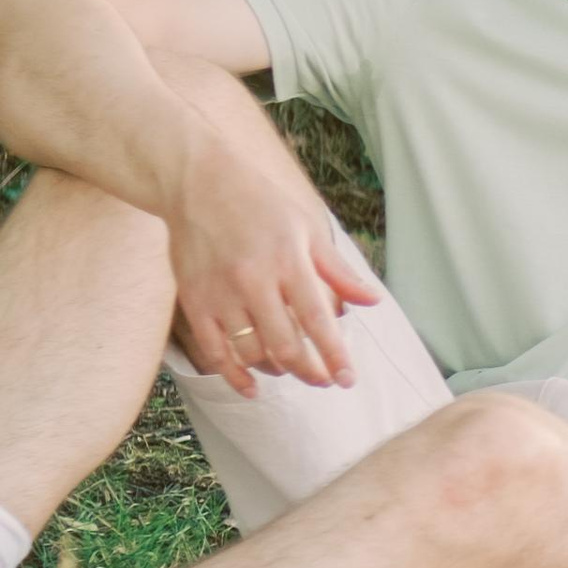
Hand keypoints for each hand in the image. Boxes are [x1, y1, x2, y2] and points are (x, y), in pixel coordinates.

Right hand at [167, 136, 376, 395]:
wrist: (199, 181)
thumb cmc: (261, 203)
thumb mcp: (307, 228)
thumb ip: (338, 271)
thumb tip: (372, 302)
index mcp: (288, 262)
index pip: (317, 320)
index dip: (334, 355)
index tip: (348, 379)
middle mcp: (253, 281)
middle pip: (286, 345)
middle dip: (311, 372)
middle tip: (325, 381)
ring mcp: (221, 294)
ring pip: (252, 352)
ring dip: (277, 370)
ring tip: (292, 370)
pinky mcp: (194, 301)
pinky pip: (214, 351)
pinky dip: (234, 376)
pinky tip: (252, 387)